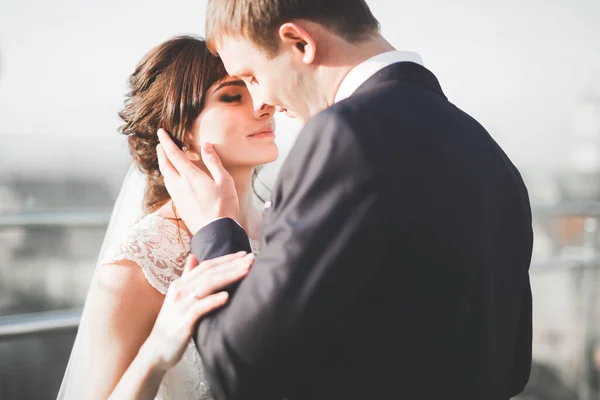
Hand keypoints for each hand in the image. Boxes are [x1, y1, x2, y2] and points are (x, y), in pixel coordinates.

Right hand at [142, 252, 253, 370]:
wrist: (156, 350)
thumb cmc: (172, 324)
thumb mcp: (178, 297)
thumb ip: (187, 277)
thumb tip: (193, 257)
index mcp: (181, 284)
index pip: (206, 266)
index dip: (226, 258)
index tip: (244, 254)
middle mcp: (180, 290)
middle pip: (210, 272)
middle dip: (232, 264)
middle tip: (251, 259)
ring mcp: (181, 305)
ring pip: (207, 285)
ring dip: (229, 276)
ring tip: (246, 271)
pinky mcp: (184, 321)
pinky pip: (200, 308)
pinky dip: (213, 300)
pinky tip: (227, 297)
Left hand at [156, 129, 238, 232]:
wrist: (216, 232)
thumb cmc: (224, 206)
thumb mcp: (224, 180)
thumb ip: (213, 162)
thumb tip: (206, 145)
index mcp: (190, 177)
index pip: (173, 154)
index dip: (166, 142)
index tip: (161, 132)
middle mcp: (180, 185)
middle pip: (165, 165)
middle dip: (161, 152)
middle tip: (161, 143)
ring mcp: (178, 197)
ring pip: (165, 176)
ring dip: (164, 164)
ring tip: (166, 158)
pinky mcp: (180, 206)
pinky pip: (170, 186)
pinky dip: (168, 176)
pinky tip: (174, 178)